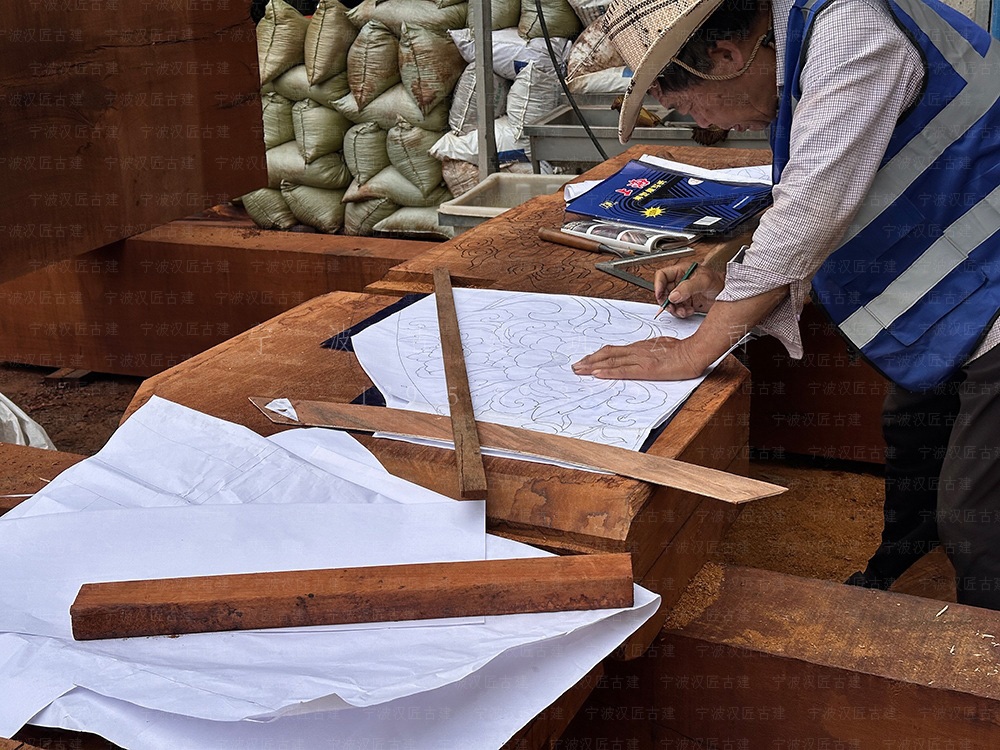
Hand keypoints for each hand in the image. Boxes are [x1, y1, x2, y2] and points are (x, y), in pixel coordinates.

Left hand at [572, 337, 705, 380]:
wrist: (694, 352)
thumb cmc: (681, 350)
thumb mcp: (660, 347)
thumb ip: (647, 352)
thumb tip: (639, 356)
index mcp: (639, 347)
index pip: (613, 350)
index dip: (597, 355)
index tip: (585, 360)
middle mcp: (636, 351)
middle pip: (607, 354)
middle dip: (589, 360)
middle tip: (575, 366)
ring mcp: (640, 359)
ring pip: (611, 361)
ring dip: (592, 365)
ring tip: (579, 370)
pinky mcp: (646, 369)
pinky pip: (623, 371)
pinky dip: (608, 372)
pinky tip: (597, 374)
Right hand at [654, 263, 723, 318]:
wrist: (730, 294)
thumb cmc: (720, 282)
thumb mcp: (704, 281)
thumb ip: (688, 287)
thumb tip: (673, 295)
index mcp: (681, 271)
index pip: (662, 276)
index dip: (658, 285)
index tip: (660, 295)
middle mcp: (680, 282)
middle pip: (663, 292)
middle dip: (666, 301)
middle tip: (671, 306)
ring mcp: (682, 293)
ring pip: (669, 303)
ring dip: (674, 309)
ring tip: (684, 310)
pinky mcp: (686, 303)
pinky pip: (677, 310)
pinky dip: (681, 313)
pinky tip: (689, 311)